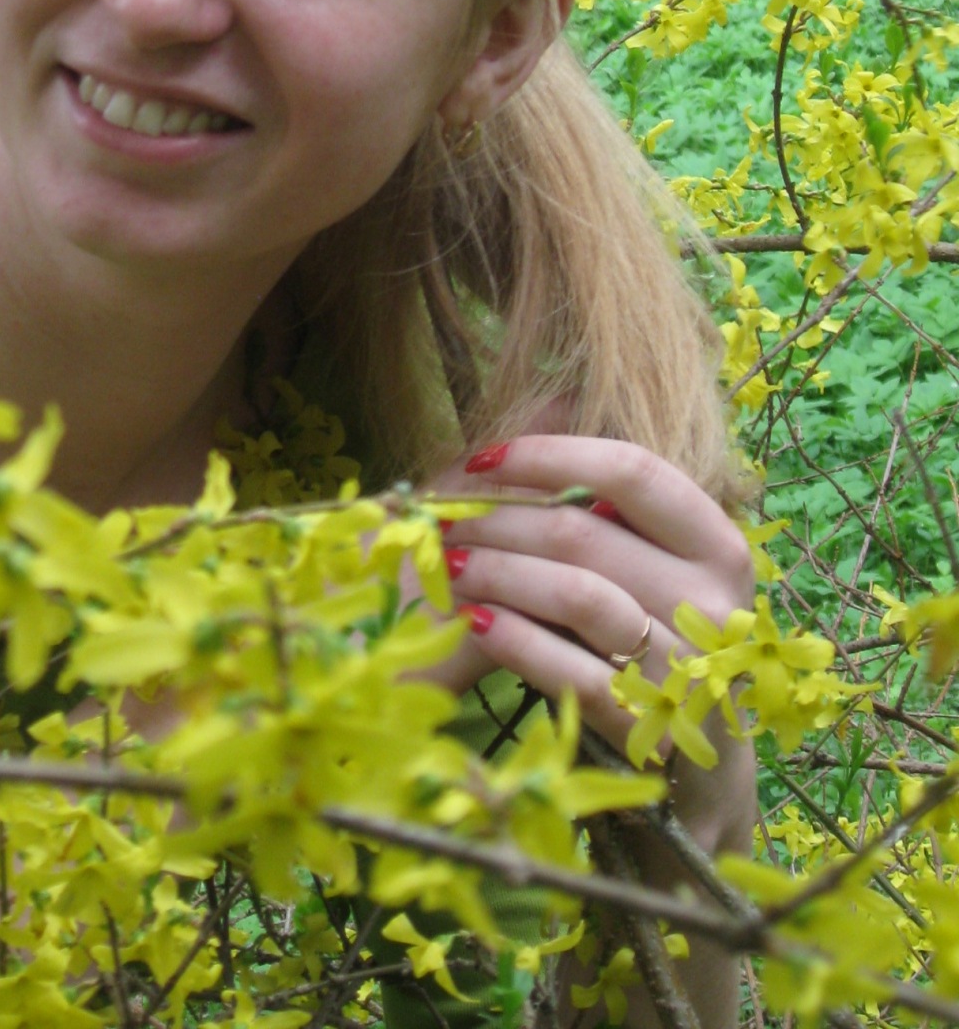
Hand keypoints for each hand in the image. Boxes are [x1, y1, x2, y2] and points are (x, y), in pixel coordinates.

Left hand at [412, 432, 757, 849]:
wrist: (699, 764)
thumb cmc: (654, 634)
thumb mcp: (642, 556)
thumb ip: (600, 484)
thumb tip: (552, 390)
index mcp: (714, 541)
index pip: (632, 469)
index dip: (549, 455)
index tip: (482, 457)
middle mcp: (714, 600)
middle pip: (584, 531)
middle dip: (496, 521)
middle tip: (439, 523)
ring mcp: (690, 668)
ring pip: (576, 595)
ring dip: (496, 575)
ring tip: (447, 568)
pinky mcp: (656, 729)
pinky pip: (572, 670)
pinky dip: (515, 641)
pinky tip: (475, 622)